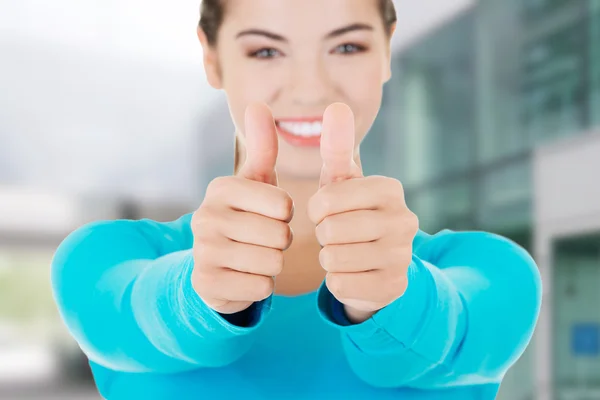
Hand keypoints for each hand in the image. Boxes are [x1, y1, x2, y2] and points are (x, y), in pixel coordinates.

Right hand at [191, 103, 293, 314]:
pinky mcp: (206, 283)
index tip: (269, 216)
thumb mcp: (255, 183)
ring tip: (254, 256)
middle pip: (279, 236)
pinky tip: (245, 276)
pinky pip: (260, 288)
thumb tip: (258, 104)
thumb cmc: (245, 217)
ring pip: (272, 263)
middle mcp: (206, 217)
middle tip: (262, 240)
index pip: (283, 205)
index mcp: (221, 188)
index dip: (285, 216)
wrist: (216, 265)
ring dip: (272, 264)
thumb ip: (261, 146)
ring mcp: (202, 252)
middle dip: (280, 242)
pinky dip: (261, 285)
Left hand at [308, 103, 418, 323]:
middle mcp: (405, 220)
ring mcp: (403, 256)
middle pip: (331, 231)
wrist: (377, 263)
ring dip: (328, 258)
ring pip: (334, 259)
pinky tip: (351, 274)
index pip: (326, 200)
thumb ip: (337, 146)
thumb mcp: (343, 182)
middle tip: (337, 235)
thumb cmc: (352, 214)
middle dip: (323, 235)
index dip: (317, 210)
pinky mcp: (394, 287)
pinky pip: (340, 285)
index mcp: (390, 189)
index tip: (328, 213)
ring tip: (344, 252)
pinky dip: (336, 281)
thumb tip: (337, 106)